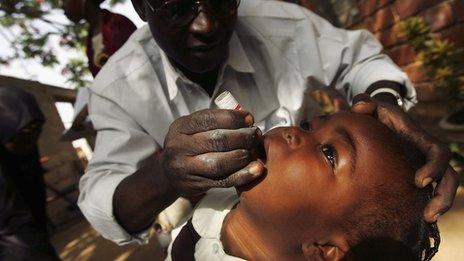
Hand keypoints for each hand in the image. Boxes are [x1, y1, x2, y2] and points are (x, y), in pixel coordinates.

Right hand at [160, 109, 264, 196]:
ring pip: (219, 163)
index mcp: (180, 127)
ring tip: (254, 150)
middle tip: (255, 134)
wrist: (168, 174)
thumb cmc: (188, 145)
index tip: (250, 118)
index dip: (233, 118)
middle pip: (217, 140)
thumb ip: (214, 121)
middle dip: (242, 137)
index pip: (209, 119)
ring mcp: (186, 168)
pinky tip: (256, 169)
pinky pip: (223, 181)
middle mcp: (179, 147)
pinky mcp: (196, 185)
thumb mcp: (192, 128)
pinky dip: (242, 176)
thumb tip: (246, 118)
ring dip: (243, 156)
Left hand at [351, 94, 458, 222]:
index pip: (438, 151)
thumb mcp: (372, 108)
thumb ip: (365, 104)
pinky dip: (428, 204)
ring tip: (429, 218)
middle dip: (443, 194)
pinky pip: (430, 192)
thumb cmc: (376, 116)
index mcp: (419, 138)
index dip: (434, 166)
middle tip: (428, 212)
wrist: (379, 122)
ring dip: (441, 204)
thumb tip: (360, 105)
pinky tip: (419, 218)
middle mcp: (426, 153)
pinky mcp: (418, 175)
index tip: (420, 181)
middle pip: (449, 174)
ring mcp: (425, 165)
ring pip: (445, 186)